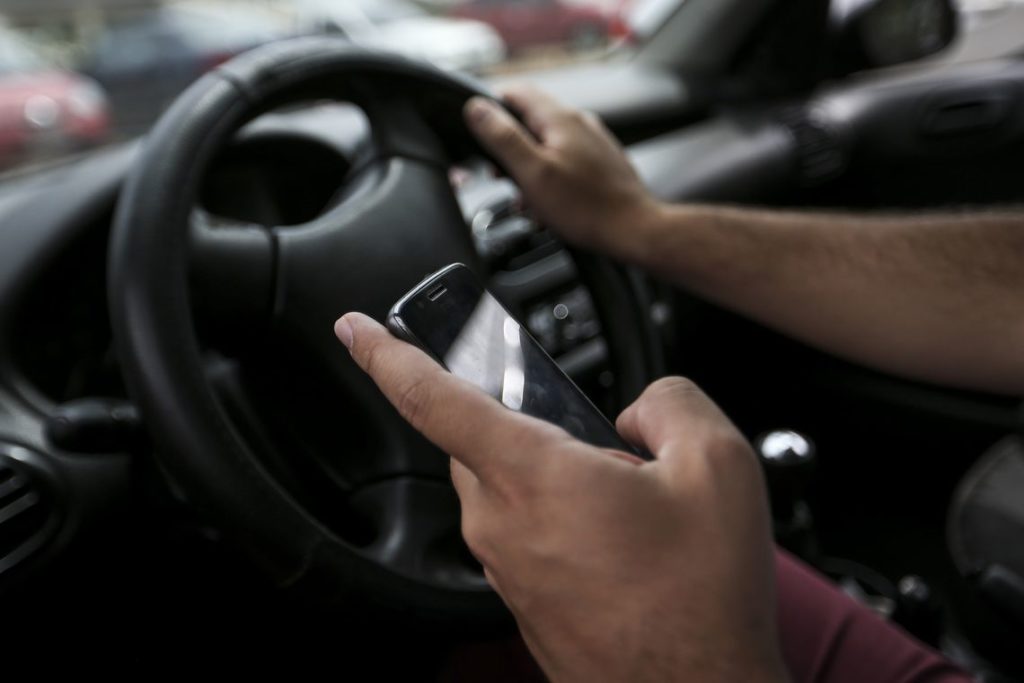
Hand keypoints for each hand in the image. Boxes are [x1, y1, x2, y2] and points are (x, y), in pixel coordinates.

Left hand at [335, 312, 787, 682]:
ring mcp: (507, 569)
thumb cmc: (701, 601)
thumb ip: (668, 403)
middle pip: (480, 439)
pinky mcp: (522, 600)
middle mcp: (502, 525)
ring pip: (505, 486)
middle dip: (528, 421)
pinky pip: (523, 531)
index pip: (432, 398)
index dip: (386, 353)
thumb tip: (638, 411)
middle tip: (599, 440)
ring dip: (552, 473)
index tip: (355, 328)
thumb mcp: (718, 467)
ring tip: (628, 502)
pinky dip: (559, 517)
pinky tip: (620, 541)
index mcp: (533, 477)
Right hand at [465, 85, 662, 259]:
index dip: (492, 108)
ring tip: (527, 200)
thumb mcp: (532, 173)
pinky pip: (565, 163)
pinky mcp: (601, 163)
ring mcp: (593, 142)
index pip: (516, 92)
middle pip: (531, 121)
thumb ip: (502, 138)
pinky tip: (549, 206)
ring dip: (529, 170)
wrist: (634, 230)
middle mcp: (580, 123)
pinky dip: (550, 180)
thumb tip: (476, 108)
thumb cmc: (587, 208)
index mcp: (560, 119)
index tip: (480, 134)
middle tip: (500, 177)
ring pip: (547, 146)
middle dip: (510, 149)